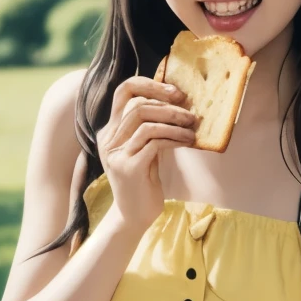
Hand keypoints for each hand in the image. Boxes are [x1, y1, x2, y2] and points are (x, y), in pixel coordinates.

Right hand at [95, 74, 195, 230]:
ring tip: (192, 129)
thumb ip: (149, 126)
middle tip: (190, 113)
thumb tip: (177, 101)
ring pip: (146, 122)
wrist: (133, 216)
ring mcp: (116, 153)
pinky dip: (174, 138)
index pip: (124, 91)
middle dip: (168, 105)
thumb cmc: (143, 181)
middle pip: (137, 104)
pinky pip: (154, 142)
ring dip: (174, 122)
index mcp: (110, 130)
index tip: (175, 92)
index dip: (150, 84)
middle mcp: (108, 138)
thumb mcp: (144, 148)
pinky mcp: (129, 168)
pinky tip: (187, 141)